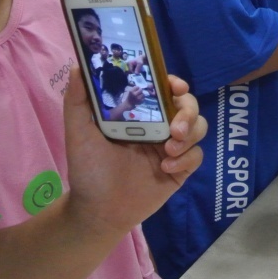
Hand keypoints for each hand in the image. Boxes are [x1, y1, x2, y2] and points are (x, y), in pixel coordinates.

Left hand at [63, 69, 205, 236]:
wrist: (97, 211)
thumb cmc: (88, 169)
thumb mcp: (79, 133)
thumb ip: (78, 101)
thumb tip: (79, 67)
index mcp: (140, 113)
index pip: (165, 89)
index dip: (175, 83)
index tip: (175, 86)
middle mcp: (159, 126)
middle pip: (189, 105)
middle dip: (188, 111)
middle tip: (175, 128)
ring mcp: (172, 148)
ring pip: (199, 127)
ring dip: (190, 134)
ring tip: (169, 149)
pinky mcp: (180, 170)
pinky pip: (197, 156)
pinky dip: (186, 159)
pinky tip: (164, 169)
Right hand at [110, 86, 145, 119]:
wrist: (127, 105)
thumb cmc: (128, 98)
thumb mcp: (129, 92)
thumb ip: (134, 89)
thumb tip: (139, 87)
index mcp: (131, 91)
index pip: (137, 87)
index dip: (138, 88)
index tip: (137, 89)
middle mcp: (134, 94)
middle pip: (140, 90)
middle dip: (140, 91)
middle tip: (140, 92)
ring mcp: (137, 98)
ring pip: (143, 94)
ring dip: (142, 95)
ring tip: (140, 96)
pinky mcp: (139, 102)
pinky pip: (143, 99)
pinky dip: (143, 99)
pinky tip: (141, 99)